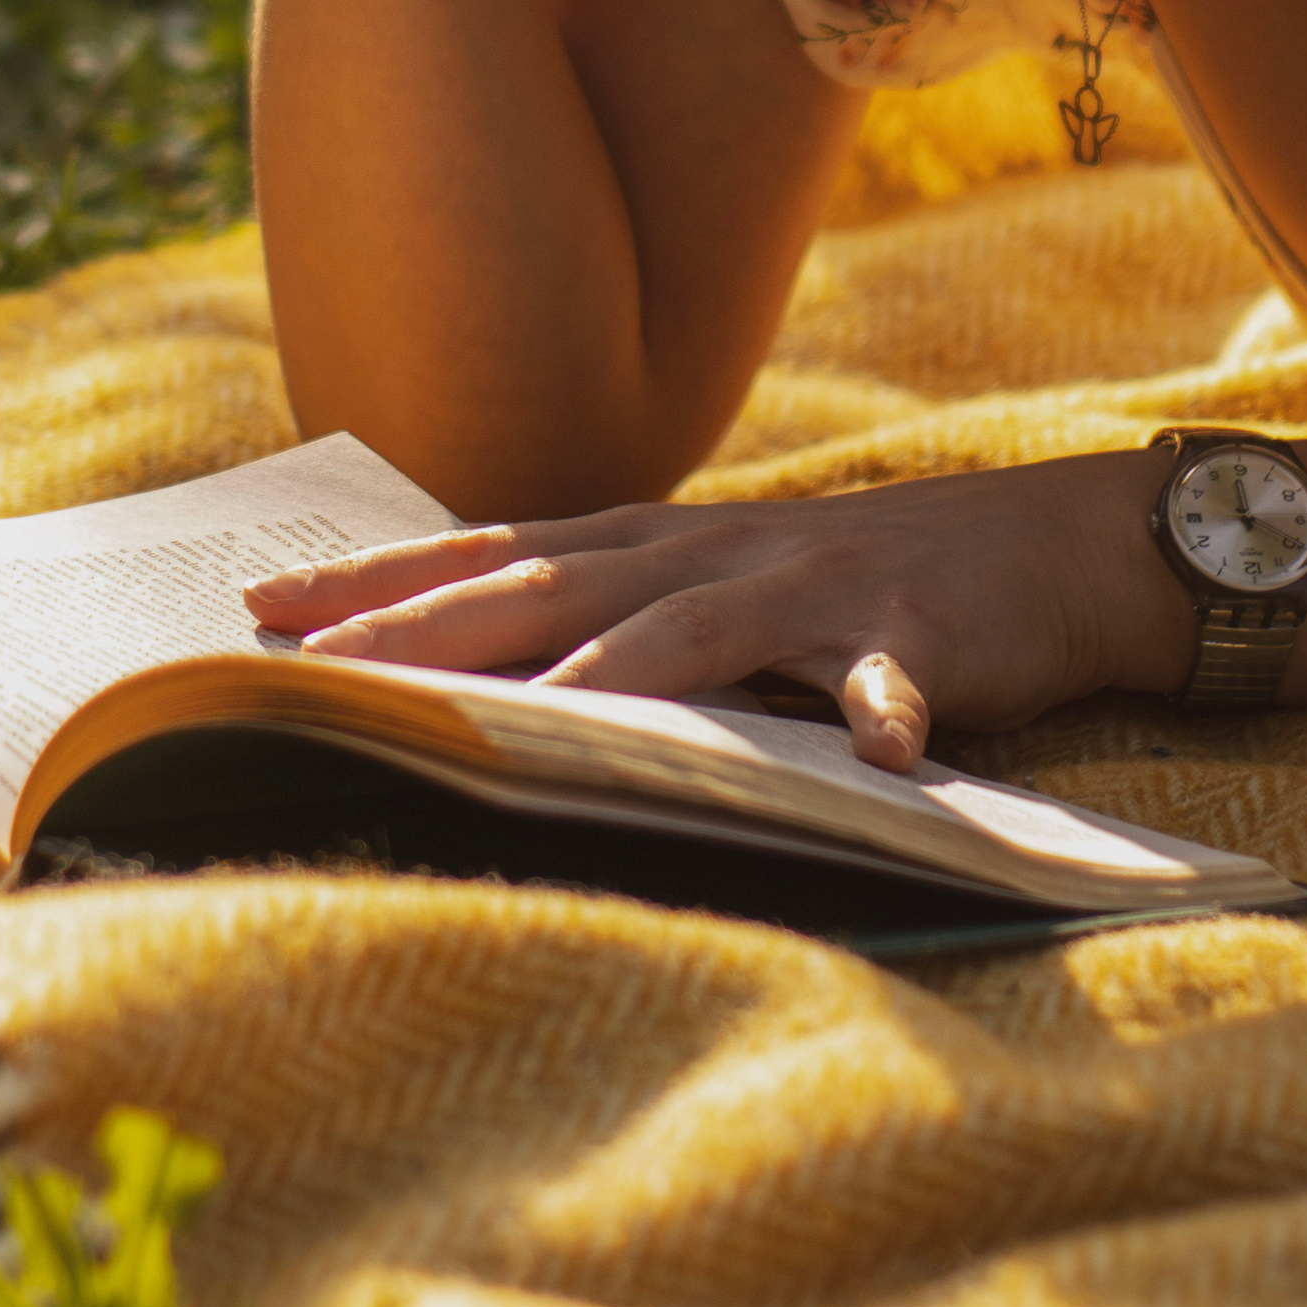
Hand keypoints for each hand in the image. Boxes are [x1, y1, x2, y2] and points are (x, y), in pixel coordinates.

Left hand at [241, 454, 1187, 767]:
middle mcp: (711, 556)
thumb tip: (478, 673)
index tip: (263, 608)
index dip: (382, 581)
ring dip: (615, 678)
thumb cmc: (856, 586)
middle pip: (553, 586)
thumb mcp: (718, 590)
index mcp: (654, 549)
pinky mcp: (915, 635)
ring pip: (697, 634)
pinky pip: (895, 685)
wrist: (1042, 549)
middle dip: (435, 623)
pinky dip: (885, 719)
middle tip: (326, 663)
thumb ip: (614, 617)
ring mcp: (812, 590)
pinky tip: (880, 757)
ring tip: (536, 727)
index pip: (491, 557)